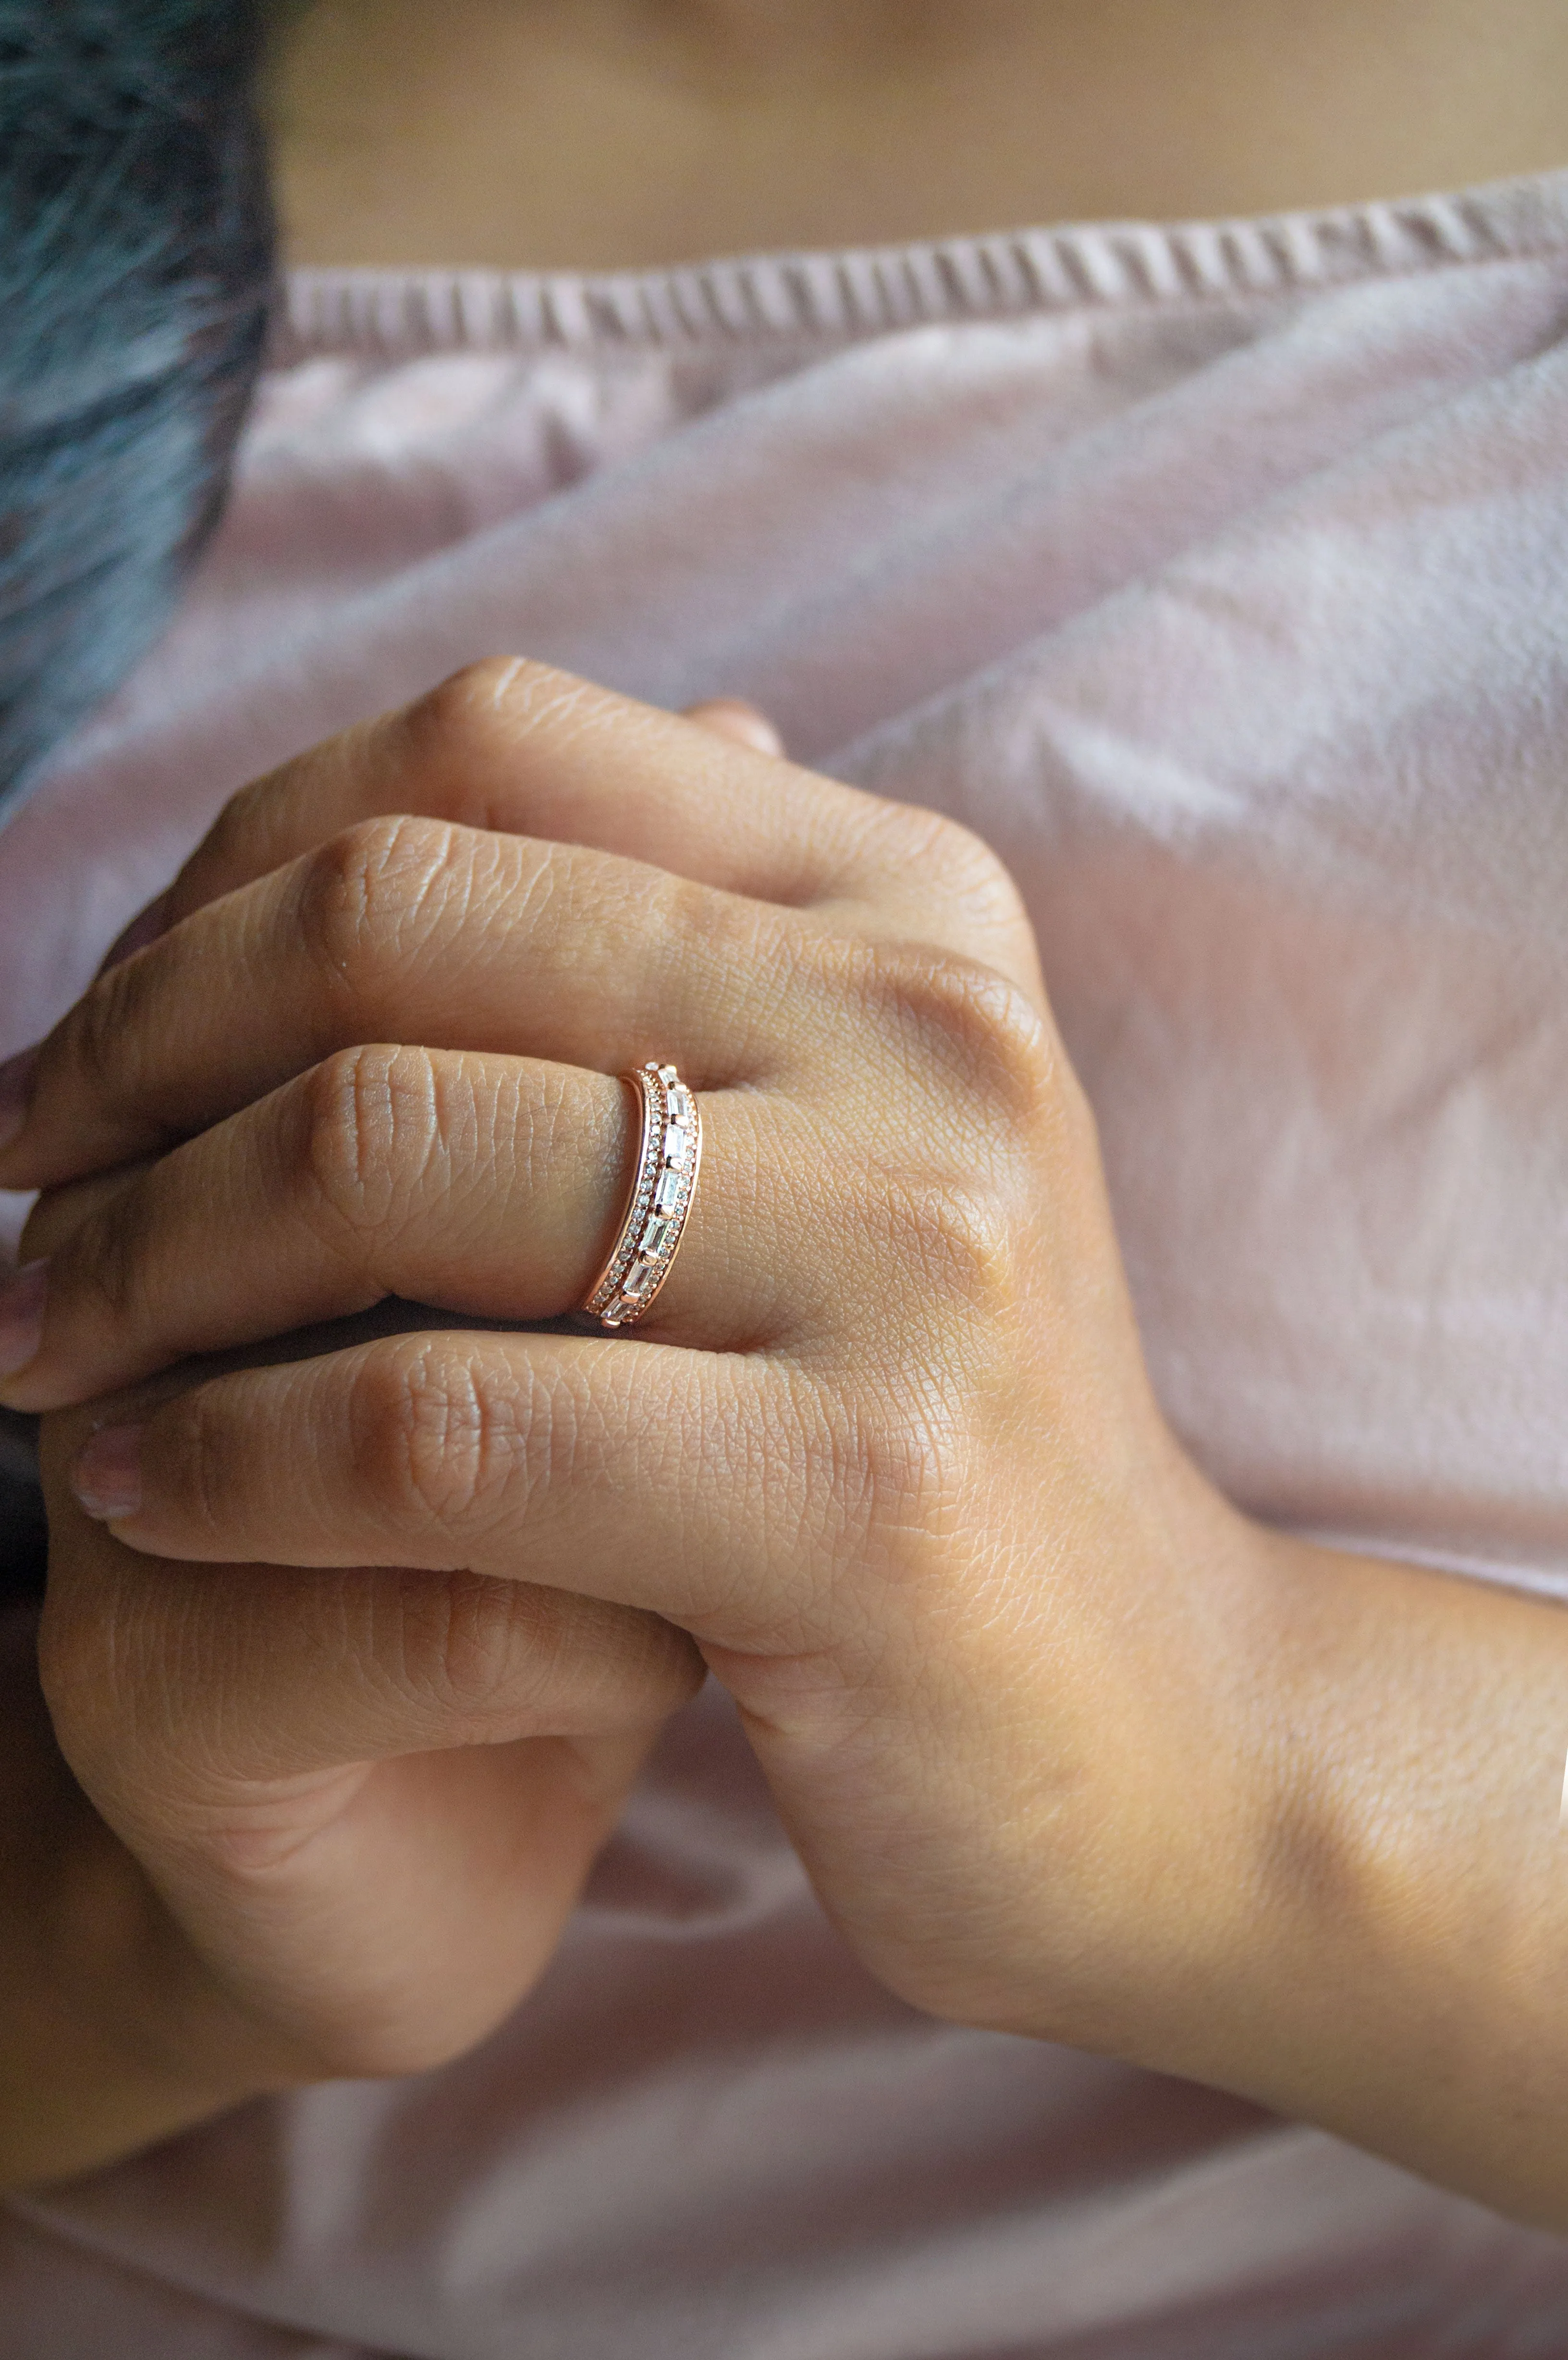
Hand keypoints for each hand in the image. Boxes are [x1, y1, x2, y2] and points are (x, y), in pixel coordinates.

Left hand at [7, 662, 1567, 2225]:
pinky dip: (224, 1453)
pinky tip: (138, 1494)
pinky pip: (432, 1427)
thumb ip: (632, 971)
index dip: (235, 857)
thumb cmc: (924, 1434)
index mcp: (916, 909)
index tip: (111, 1024)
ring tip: (40, 1343)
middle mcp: (936, 1034)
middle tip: (18, 1177)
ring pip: (382, 1157)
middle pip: (394, 927)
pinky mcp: (863, 1499)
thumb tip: (318, 847)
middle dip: (132, 1050)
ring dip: (134, 1254)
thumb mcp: (824, 1150)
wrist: (1157, 1732)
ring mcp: (919, 1257)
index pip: (490, 744)